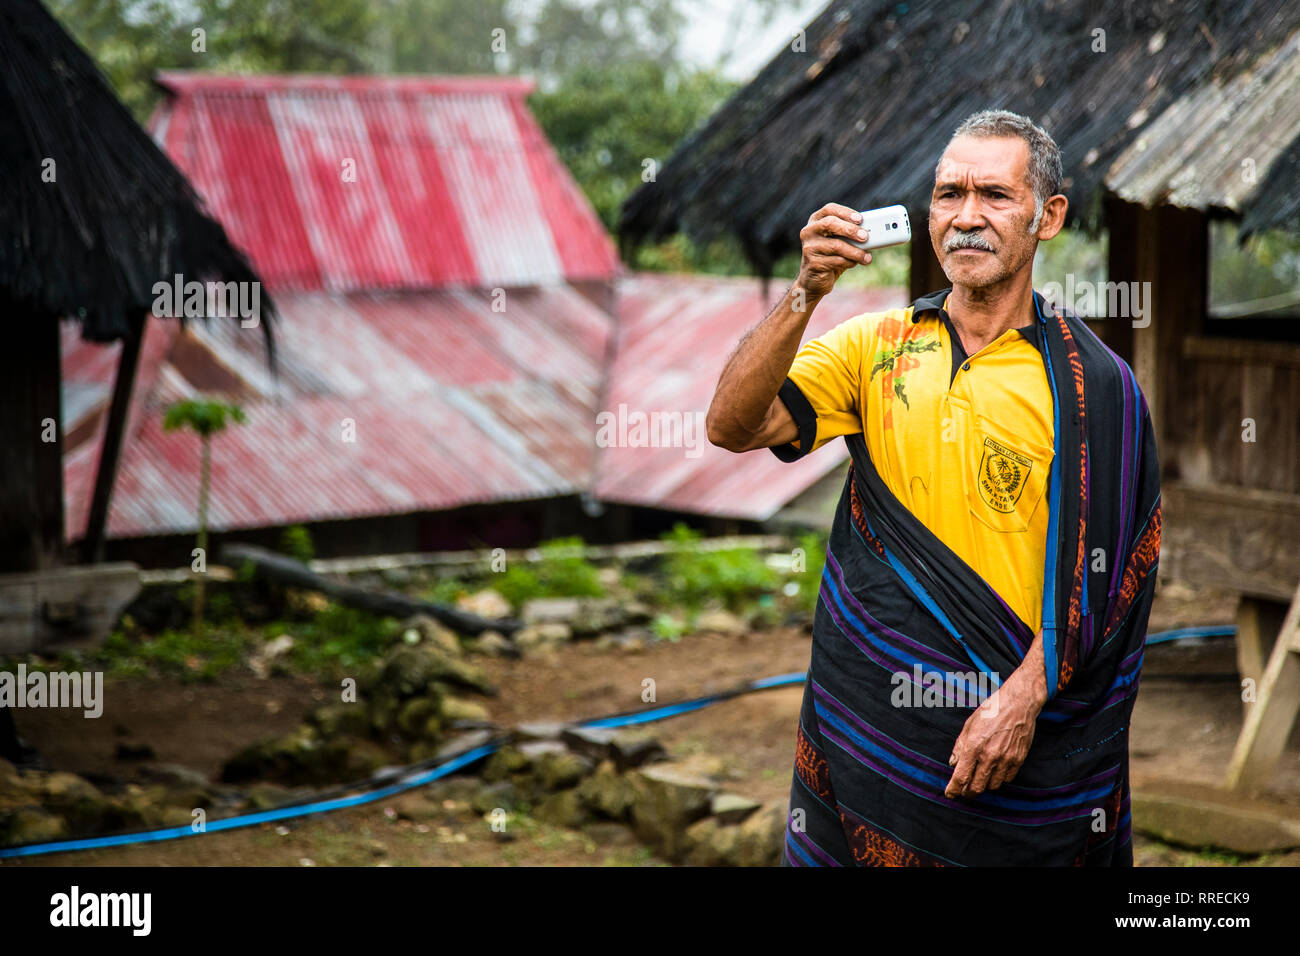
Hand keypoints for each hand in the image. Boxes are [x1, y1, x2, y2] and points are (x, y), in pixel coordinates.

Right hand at [794, 203, 873, 298]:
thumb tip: (872, 233)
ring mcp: (809, 248)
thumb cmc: (831, 255)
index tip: (860, 219)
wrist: (815, 279)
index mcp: (816, 221)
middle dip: (850, 230)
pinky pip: (836, 261)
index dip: (845, 212)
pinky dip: (849, 262)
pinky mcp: (813, 264)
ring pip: (836, 246)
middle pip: (830, 224)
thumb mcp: (840, 241)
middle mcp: (809, 231)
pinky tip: (854, 263)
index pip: (829, 209)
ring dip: (855, 251)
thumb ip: (850, 234)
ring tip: (867, 257)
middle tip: (865, 236)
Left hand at [944, 638, 1047, 798]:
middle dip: (967, 792)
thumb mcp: (969, 725)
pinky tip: (994, 771)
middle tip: (964, 791)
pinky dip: (999, 779)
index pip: (961, 777)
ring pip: (992, 786)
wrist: (1017, 704)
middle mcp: (990, 756)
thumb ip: (960, 747)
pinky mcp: (1018, 760)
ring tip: (979, 779)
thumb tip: (953, 763)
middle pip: (976, 787)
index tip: (950, 794)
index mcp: (974, 746)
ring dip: (983, 786)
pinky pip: (1007, 779)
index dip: (954, 789)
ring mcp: (1005, 759)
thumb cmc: (991, 711)